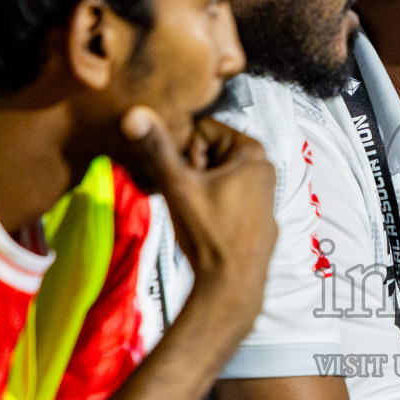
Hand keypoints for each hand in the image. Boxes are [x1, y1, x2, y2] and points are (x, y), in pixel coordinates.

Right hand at [121, 107, 275, 326]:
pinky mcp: (258, 217)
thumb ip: (157, 148)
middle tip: (188, 197)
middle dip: (191, 170)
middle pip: (211, 152)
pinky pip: (228, 198)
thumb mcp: (178, 185)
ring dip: (198, 188)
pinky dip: (212, 206)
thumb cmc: (209, 232)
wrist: (231, 286)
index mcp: (253, 152)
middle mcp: (265, 168)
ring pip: (217, 176)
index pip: (204, 129)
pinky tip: (206, 227)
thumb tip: (134, 112)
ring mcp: (264, 194)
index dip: (185, 151)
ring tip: (195, 213)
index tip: (186, 177)